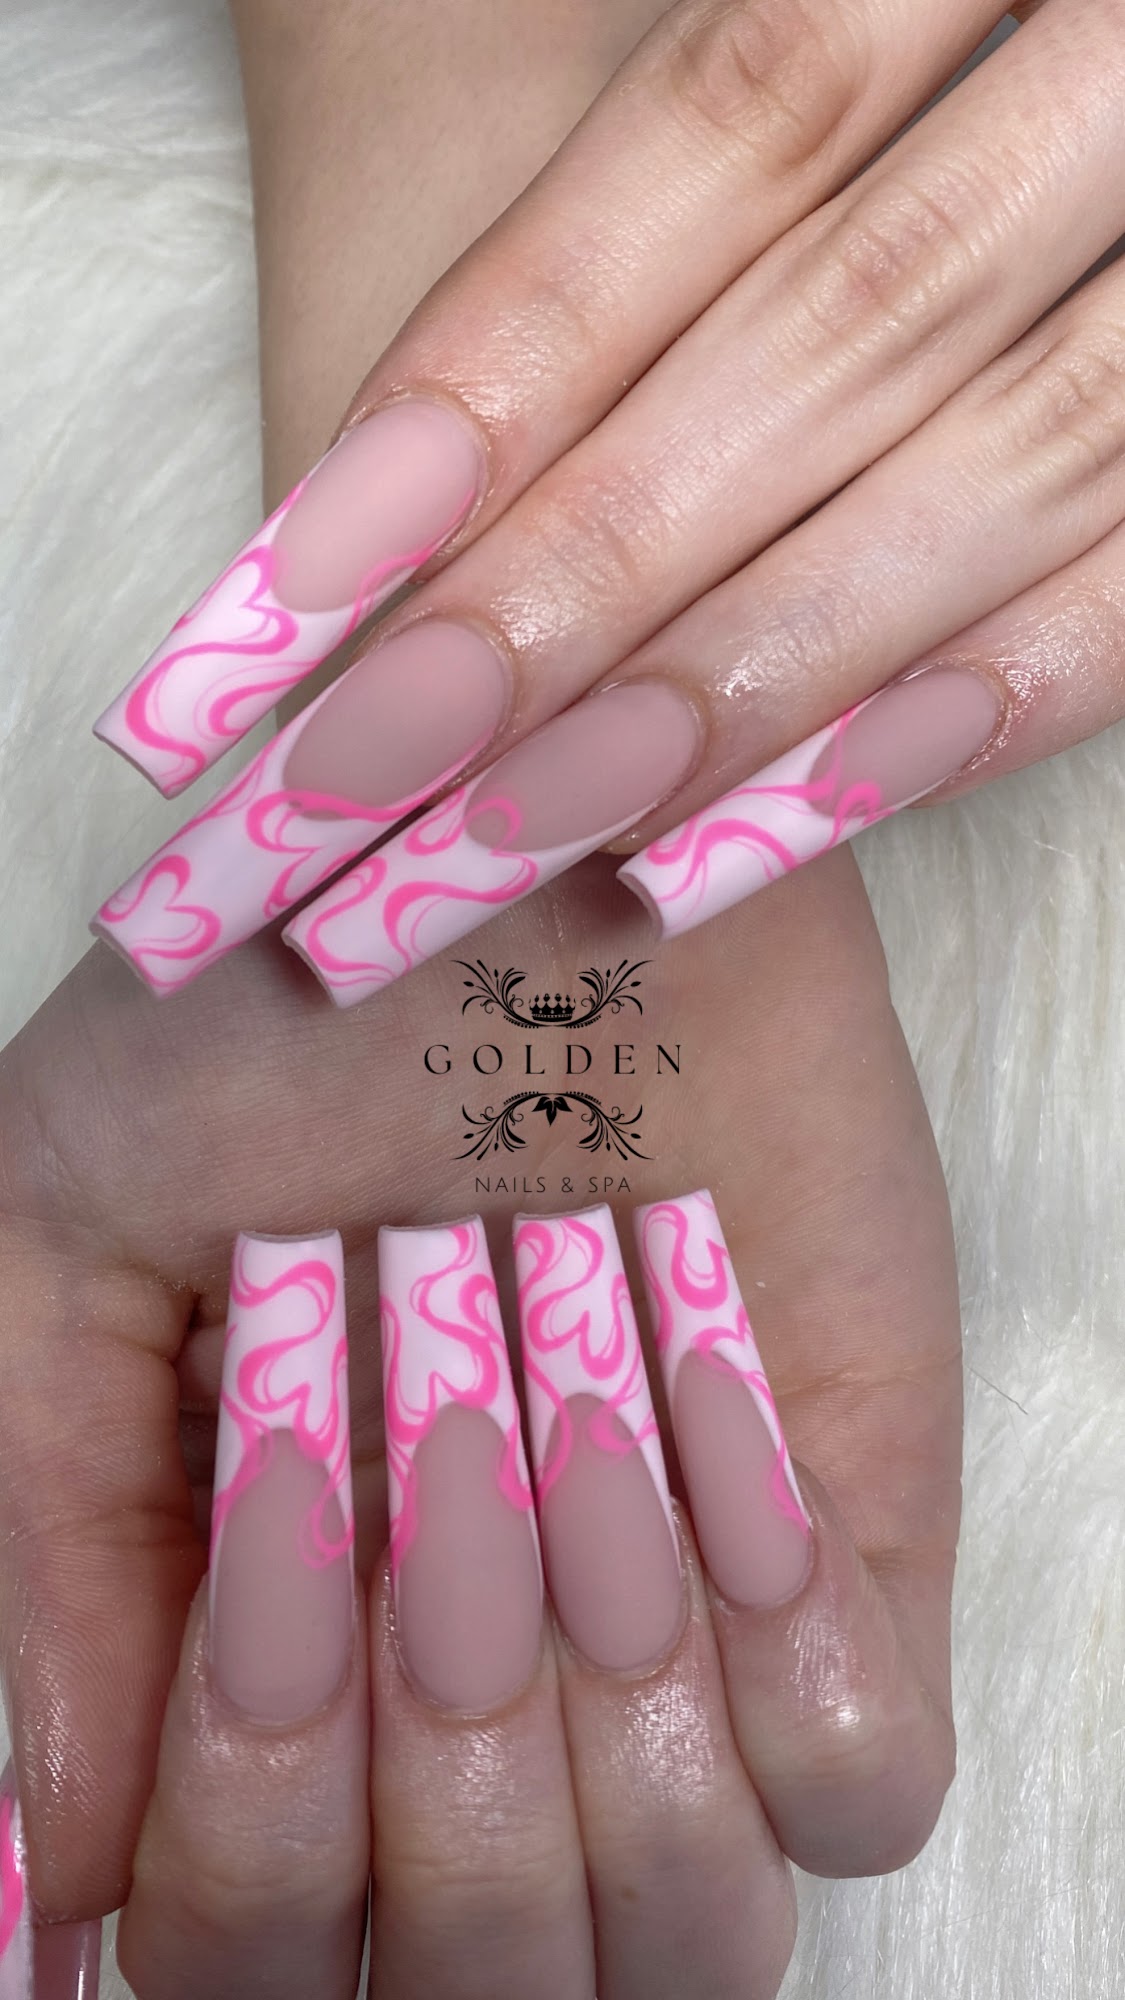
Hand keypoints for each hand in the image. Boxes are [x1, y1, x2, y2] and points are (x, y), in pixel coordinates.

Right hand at [0, 857, 960, 1996]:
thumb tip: (51, 1879)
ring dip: (604, 1655)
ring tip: (566, 1367)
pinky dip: (775, 1615)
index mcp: (268, 1657)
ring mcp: (682, 1655)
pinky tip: (699, 1375)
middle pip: (479, 1980)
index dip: (243, 1811)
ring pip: (680, 1931)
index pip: (244, 1956)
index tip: (277, 1507)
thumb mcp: (73, 1222)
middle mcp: (475, 1707)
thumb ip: (44, 1536)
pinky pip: (859, 1779)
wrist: (557, 833)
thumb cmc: (301, 1003)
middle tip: (427, 1399)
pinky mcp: (860, 1565)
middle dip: (434, 1708)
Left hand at [89, 2, 1124, 998]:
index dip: (522, 344)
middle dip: (595, 565)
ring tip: (529, 826)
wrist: (1119, 56)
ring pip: (1013, 462)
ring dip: (757, 671)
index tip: (310, 565)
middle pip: (850, 326)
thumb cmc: (919, 63)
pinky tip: (774, 821)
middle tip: (373, 762)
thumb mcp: (798, 33)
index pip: (742, 118)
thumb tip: (416, 471)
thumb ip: (694, 181)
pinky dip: (981, 705)